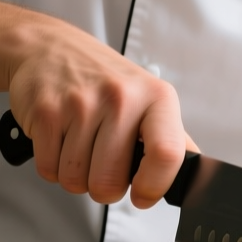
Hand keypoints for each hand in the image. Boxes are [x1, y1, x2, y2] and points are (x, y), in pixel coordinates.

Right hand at [7, 21, 195, 207]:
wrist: (51, 47)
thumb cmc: (103, 79)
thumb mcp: (148, 99)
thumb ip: (171, 139)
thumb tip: (196, 175)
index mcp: (156, 98)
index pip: (166, 155)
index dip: (154, 186)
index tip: (143, 194)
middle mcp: (121, 98)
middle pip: (110, 181)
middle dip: (103, 186)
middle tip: (102, 164)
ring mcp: (81, 104)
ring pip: (76, 180)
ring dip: (75, 175)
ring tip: (79, 146)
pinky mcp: (46, 111)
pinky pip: (49, 169)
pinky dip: (52, 166)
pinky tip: (60, 140)